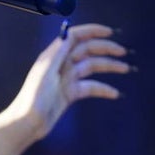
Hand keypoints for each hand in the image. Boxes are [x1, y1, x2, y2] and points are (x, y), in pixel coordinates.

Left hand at [6, 23, 131, 141]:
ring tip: (126, 68)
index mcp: (54, 55)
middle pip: (87, 50)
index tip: (110, 32)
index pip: (75, 36)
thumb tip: (69, 33)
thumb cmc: (33, 97)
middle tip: (124, 52)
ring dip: (109, 66)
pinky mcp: (71, 93)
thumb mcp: (45, 72)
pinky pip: (91, 87)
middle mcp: (62, 64)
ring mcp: (67, 79)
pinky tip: (114, 93)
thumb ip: (57, 52)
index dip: (92, 32)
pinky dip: (103, 88)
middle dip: (105, 48)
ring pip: (92, 67)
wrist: (28, 123)